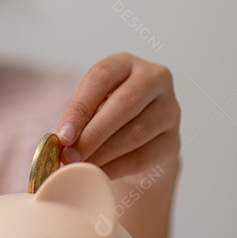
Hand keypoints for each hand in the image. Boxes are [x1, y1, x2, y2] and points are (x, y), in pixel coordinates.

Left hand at [55, 53, 180, 179]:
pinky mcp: (174, 140)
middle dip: (93, 133)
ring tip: (80, 166)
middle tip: (70, 155)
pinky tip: (99, 173)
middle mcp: (154, 79)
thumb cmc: (106, 118)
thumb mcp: (91, 107)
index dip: (80, 108)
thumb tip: (62, 140)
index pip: (102, 77)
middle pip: (125, 102)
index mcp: (126, 64)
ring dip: (104, 153)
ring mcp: (169, 109)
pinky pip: (145, 155)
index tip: (62, 135)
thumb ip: (79, 117)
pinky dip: (118, 167)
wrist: (138, 143)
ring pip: (137, 132)